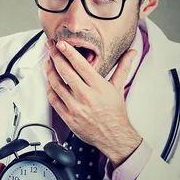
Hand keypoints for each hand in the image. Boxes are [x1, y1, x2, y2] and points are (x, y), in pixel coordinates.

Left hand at [44, 39, 142, 167]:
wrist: (114, 136)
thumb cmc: (115, 112)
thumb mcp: (119, 88)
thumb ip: (123, 67)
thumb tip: (131, 52)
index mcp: (98, 87)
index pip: (81, 65)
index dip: (69, 52)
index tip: (61, 44)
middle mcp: (86, 96)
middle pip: (65, 72)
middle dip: (56, 57)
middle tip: (50, 47)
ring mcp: (75, 107)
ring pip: (57, 85)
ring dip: (50, 71)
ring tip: (48, 61)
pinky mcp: (68, 117)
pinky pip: (54, 100)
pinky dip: (49, 89)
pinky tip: (49, 81)